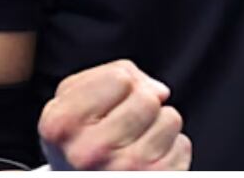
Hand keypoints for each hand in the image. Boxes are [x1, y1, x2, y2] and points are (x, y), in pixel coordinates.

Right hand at [38, 59, 191, 169]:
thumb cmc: (81, 136)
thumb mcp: (73, 98)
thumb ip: (111, 74)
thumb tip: (160, 91)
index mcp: (61, 124)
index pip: (120, 78)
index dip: (120, 84)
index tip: (106, 106)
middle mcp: (87, 153)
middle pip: (148, 99)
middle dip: (143, 104)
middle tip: (124, 126)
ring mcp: (122, 172)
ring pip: (170, 119)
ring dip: (159, 126)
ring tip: (135, 143)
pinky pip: (182, 145)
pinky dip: (170, 149)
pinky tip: (147, 161)